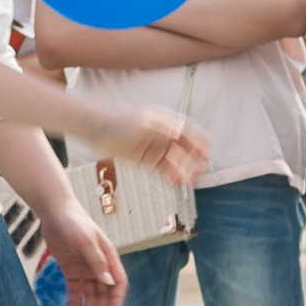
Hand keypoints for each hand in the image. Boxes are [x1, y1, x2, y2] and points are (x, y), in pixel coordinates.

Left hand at [33, 201, 126, 305]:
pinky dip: (74, 302)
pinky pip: (75, 290)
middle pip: (104, 292)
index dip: (117, 299)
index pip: (118, 283)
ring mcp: (85, 269)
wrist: (55, 213)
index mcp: (109, 258)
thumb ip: (97, 262)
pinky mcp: (71, 270)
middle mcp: (99, 265)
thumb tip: (109, 283)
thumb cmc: (75, 223)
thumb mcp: (86, 241)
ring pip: (90, 294)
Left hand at [93, 106, 207, 186]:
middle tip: (200, 171)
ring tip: (190, 182)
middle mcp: (163, 135)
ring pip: (175, 162)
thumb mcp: (143, 122)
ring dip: (184, 171)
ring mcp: (155, 148)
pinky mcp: (146, 160)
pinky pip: (162, 170)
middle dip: (194, 160)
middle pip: (185, 149)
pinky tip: (175, 184)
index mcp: (166, 122)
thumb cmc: (120, 121)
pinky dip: (170, 177)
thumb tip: (179, 132)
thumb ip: (162, 127)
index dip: (199, 141)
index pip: (188, 132)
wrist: (98, 129)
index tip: (207, 152)